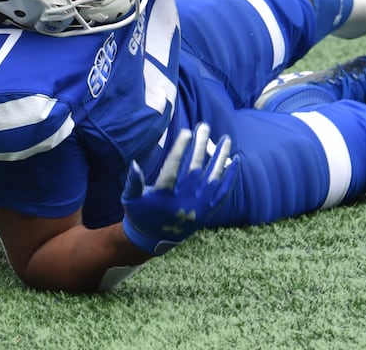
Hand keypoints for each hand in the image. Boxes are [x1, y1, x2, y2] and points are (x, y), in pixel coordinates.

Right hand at [121, 125, 237, 254]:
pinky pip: (223, 192)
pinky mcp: (208, 211)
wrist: (154, 239)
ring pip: (213, 178)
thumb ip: (133, 182)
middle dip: (200, 146)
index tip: (186, 132)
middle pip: (195, 168)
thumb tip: (134, 163)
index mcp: (164, 197)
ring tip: (226, 139)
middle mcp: (184, 201)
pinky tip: (235, 160)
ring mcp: (198, 206)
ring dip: (220, 157)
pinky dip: (230, 176)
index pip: (173, 168)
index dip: (180, 150)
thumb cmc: (139, 214)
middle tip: (204, 126)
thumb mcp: (130, 199)